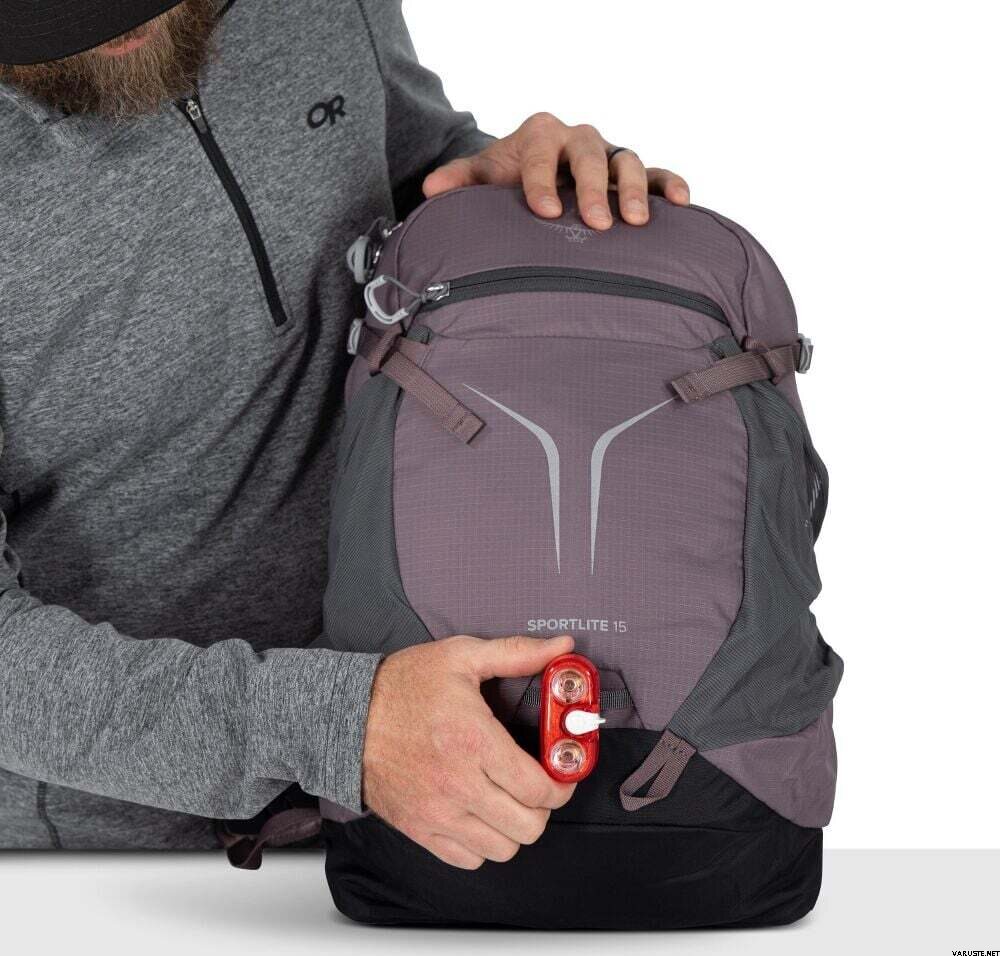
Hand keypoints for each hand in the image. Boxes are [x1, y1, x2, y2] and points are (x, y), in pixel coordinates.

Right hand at [362, 634, 576, 869]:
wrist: (346, 715)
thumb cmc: (403, 685)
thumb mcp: (461, 656)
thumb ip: (517, 652)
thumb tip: (562, 646)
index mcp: (474, 740)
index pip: (539, 787)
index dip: (561, 784)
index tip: (560, 773)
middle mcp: (458, 783)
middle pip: (528, 826)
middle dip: (543, 806)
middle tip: (537, 785)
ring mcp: (437, 812)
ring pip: (502, 849)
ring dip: (514, 827)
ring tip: (509, 800)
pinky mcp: (419, 829)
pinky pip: (468, 859)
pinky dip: (482, 844)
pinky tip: (480, 814)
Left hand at [423, 112, 689, 230]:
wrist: (537, 174)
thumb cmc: (511, 179)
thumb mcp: (484, 177)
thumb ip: (460, 181)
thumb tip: (431, 190)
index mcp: (541, 135)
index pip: (541, 154)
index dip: (542, 181)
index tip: (544, 211)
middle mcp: (579, 140)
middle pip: (591, 155)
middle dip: (593, 189)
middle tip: (596, 223)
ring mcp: (610, 156)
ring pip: (628, 161)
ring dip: (635, 189)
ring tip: (635, 222)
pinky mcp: (633, 175)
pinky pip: (659, 173)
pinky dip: (670, 185)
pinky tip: (680, 204)